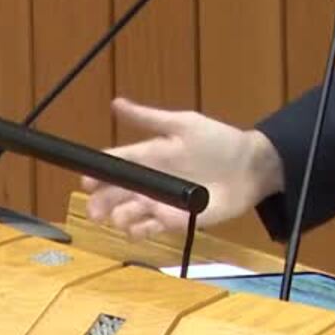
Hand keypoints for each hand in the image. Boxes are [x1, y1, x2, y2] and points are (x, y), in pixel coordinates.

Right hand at [82, 97, 284, 239]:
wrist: (249, 169)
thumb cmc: (218, 142)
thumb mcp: (184, 124)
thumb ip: (149, 118)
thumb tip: (116, 103)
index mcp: (147, 155)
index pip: (114, 164)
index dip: (97, 173)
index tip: (86, 181)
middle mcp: (148, 180)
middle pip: (113, 194)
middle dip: (100, 202)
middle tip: (96, 209)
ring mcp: (159, 203)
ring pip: (125, 214)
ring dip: (119, 218)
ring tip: (123, 217)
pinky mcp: (173, 222)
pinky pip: (147, 230)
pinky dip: (138, 231)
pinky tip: (140, 227)